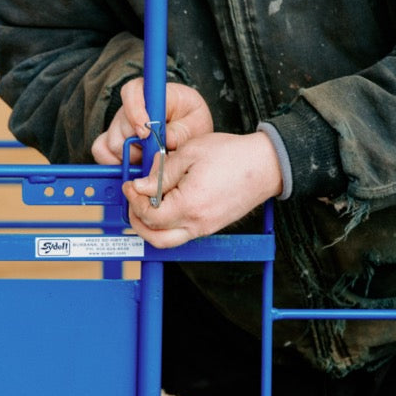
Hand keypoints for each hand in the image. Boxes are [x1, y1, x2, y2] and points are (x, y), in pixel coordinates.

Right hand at [91, 79, 213, 163]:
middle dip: (138, 146)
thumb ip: (184, 130)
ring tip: (151, 160)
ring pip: (113, 143)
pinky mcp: (112, 141)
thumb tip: (167, 139)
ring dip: (132, 157)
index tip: (144, 132)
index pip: (133, 92)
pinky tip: (133, 166)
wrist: (188, 134)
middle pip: (121, 125)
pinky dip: (115, 163)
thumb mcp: (197, 123)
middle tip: (157, 155)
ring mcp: (119, 124)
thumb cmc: (190, 122)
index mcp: (152, 94)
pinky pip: (101, 151)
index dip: (134, 110)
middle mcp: (131, 108)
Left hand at [123, 130, 283, 247]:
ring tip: (147, 204)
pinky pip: (182, 234)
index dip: (134, 200)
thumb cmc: (233, 155)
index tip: (131, 185)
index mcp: (190, 205)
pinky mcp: (210, 227)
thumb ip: (161, 173)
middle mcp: (197, 224)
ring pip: (168, 241)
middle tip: (134, 200)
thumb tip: (140, 186)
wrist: (264, 165)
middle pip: (155, 238)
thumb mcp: (190, 154)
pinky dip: (168, 225)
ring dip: (152, 227)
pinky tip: (166, 204)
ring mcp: (205, 228)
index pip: (149, 215)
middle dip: (138, 221)